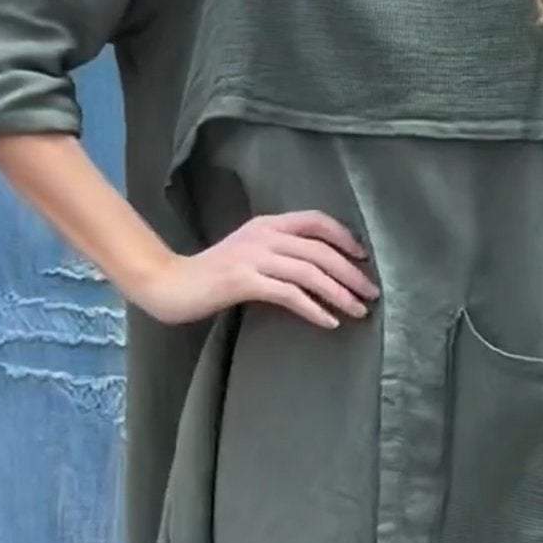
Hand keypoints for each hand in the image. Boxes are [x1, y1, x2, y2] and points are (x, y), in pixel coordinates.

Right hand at [139, 210, 379, 327]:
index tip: (363, 258)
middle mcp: (263, 236)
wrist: (171, 284)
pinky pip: (289, 294)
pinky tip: (329, 321)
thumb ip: (279, 253)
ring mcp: (253, 257)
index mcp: (266, 224)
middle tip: (371, 293)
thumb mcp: (249, 254)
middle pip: (320, 250)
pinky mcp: (244, 281)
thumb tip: (318, 270)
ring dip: (339, 293)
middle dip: (350, 273)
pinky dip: (314, 309)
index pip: (315, 221)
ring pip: (309, 272)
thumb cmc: (212, 274)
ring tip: (358, 311)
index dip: (344, 237)